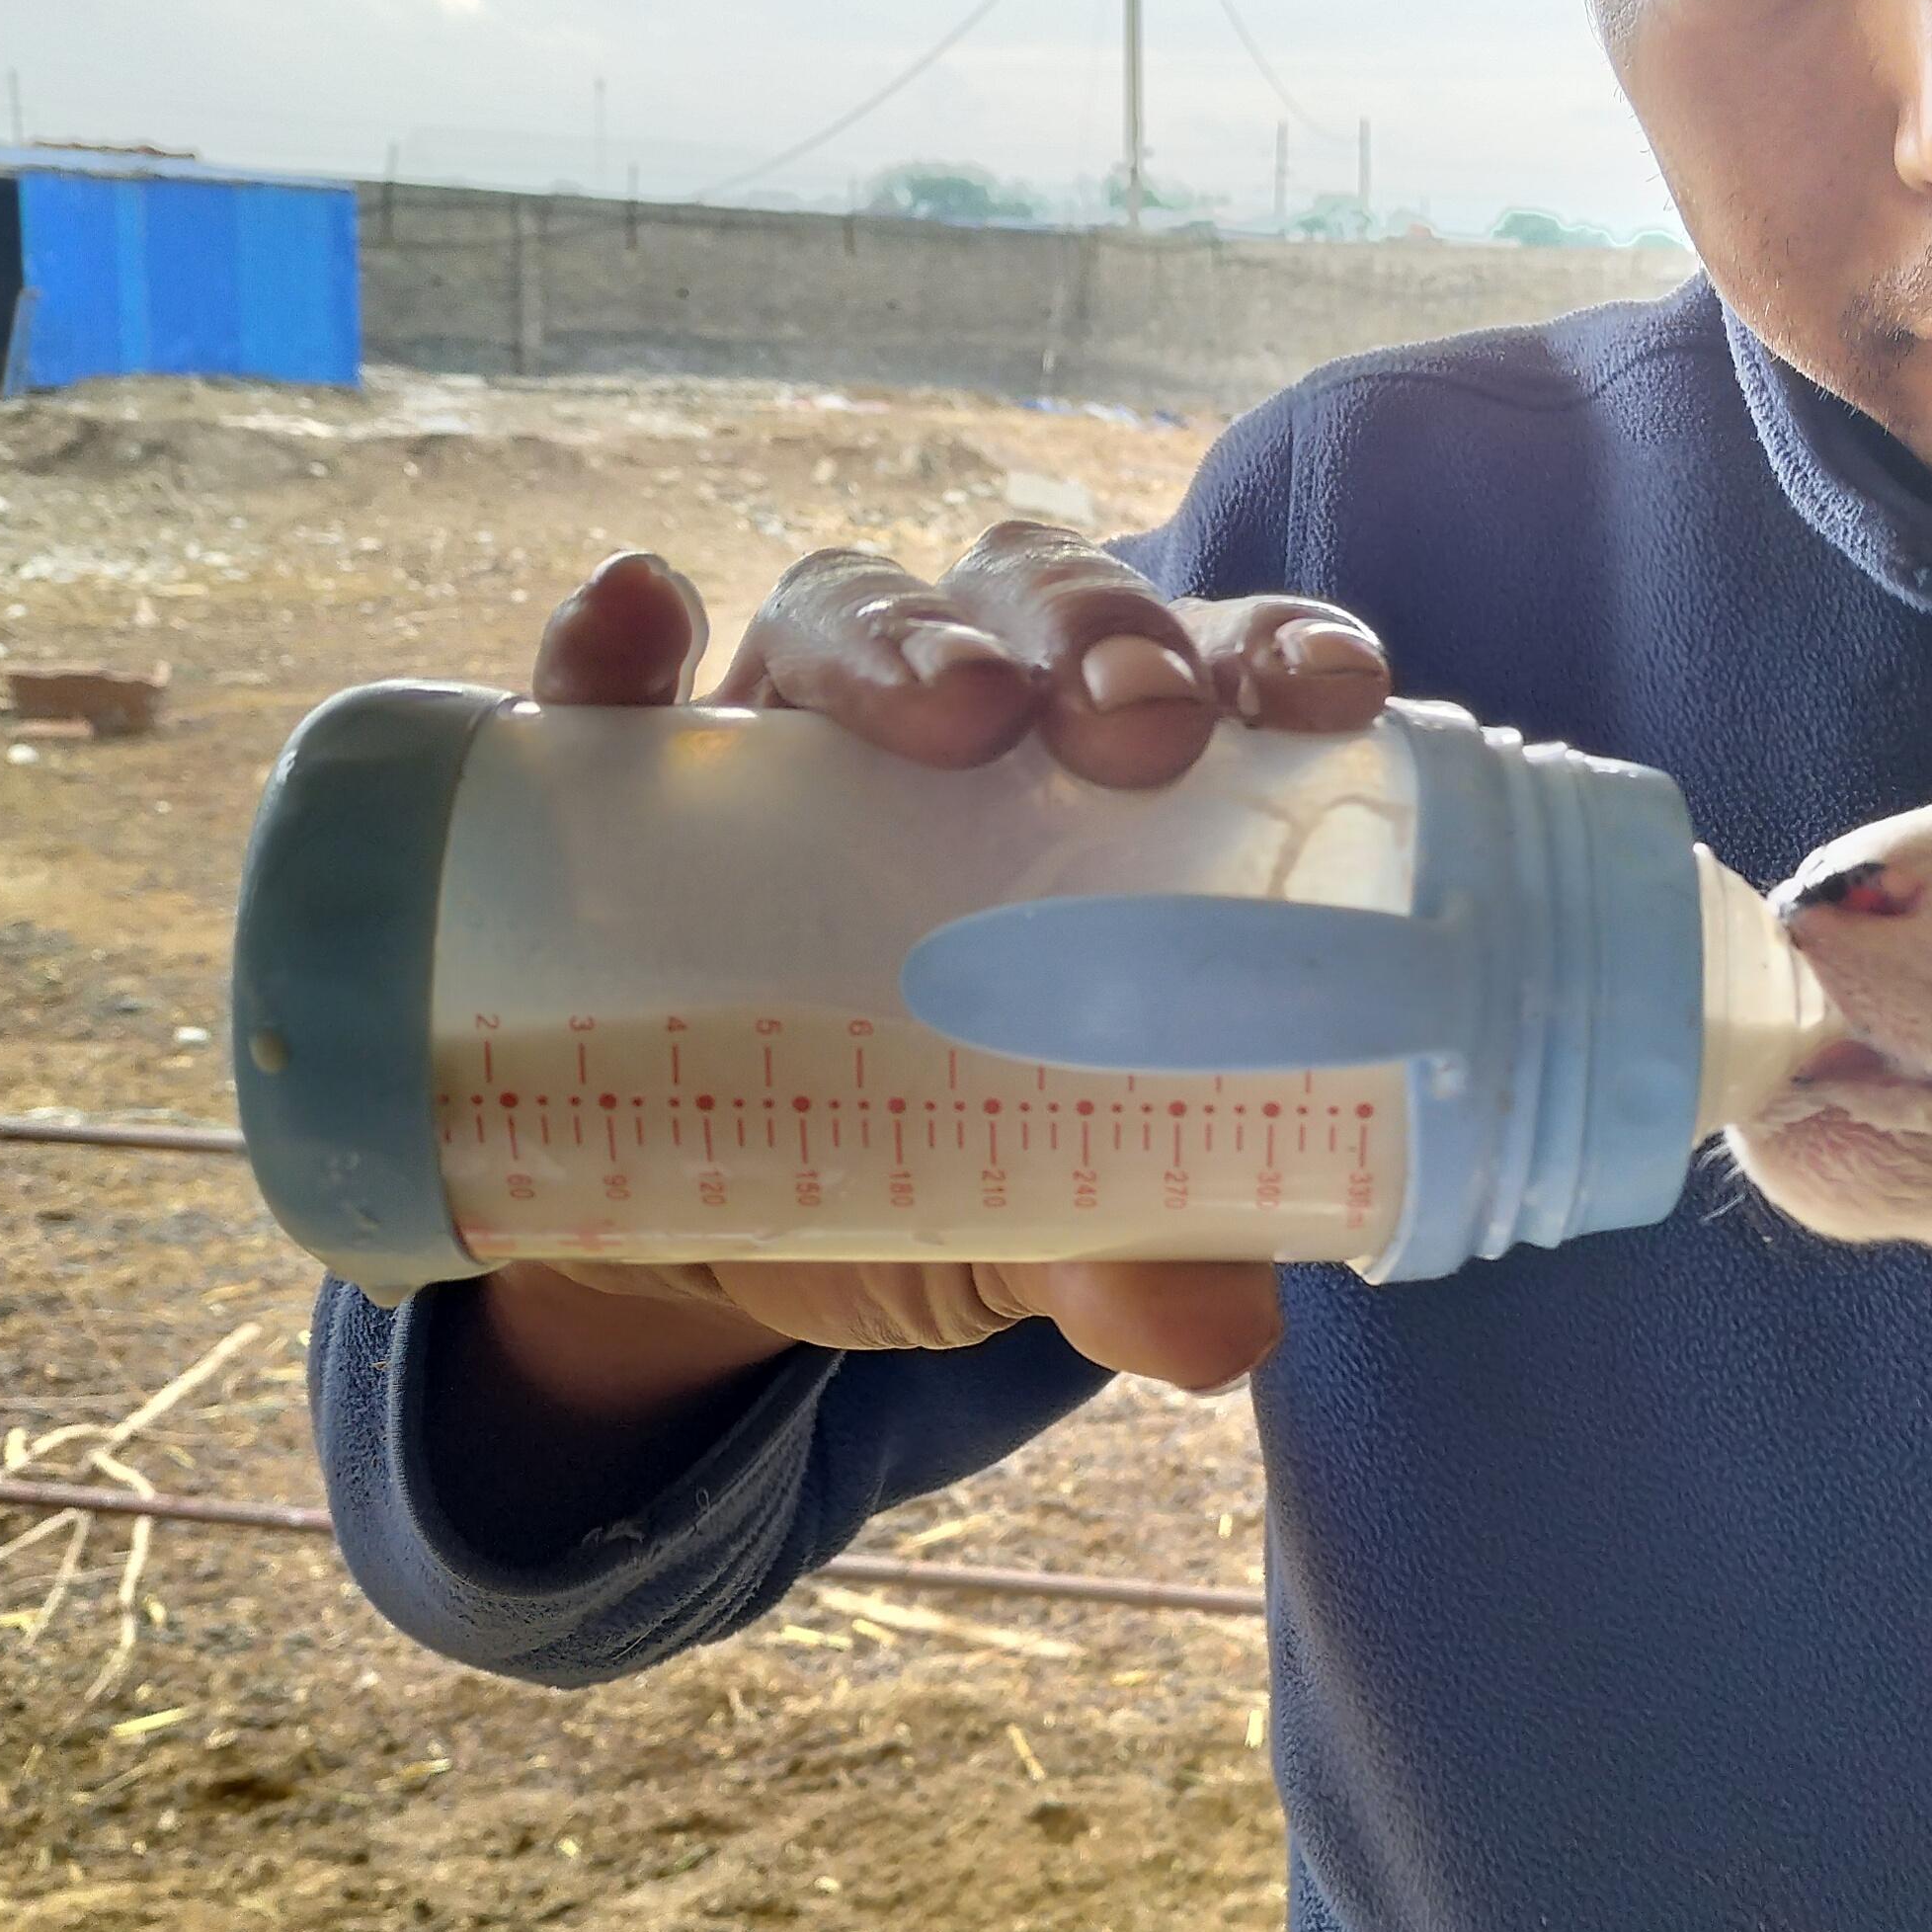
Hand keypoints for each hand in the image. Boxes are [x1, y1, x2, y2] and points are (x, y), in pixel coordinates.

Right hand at [477, 530, 1393, 1399]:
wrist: (697, 1249)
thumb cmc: (928, 1166)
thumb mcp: (1036, 1227)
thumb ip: (1132, 1257)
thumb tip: (1223, 1329)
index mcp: (1105, 783)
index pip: (1209, 665)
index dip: (1274, 648)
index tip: (1329, 694)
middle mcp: (955, 713)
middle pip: (1034, 602)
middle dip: (1097, 637)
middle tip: (1140, 729)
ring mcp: (779, 730)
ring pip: (847, 611)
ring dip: (905, 638)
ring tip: (954, 706)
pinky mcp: (617, 783)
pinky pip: (602, 685)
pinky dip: (613, 643)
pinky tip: (640, 622)